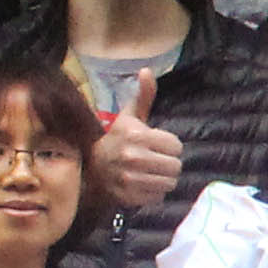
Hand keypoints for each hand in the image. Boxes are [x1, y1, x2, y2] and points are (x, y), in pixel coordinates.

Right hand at [87, 67, 178, 212]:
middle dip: (169, 164)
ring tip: (150, 173)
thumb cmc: (117, 139)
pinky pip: (158, 198)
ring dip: (163, 179)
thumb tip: (147, 70)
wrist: (91, 167)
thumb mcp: (129, 116)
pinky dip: (153, 193)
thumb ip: (143, 95)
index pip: (177, 147)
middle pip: (176, 167)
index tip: (158, 145)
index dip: (170, 146)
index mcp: (138, 136)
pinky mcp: (129, 197)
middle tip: (156, 161)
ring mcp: (131, 180)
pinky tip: (142, 184)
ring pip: (169, 183)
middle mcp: (134, 158)